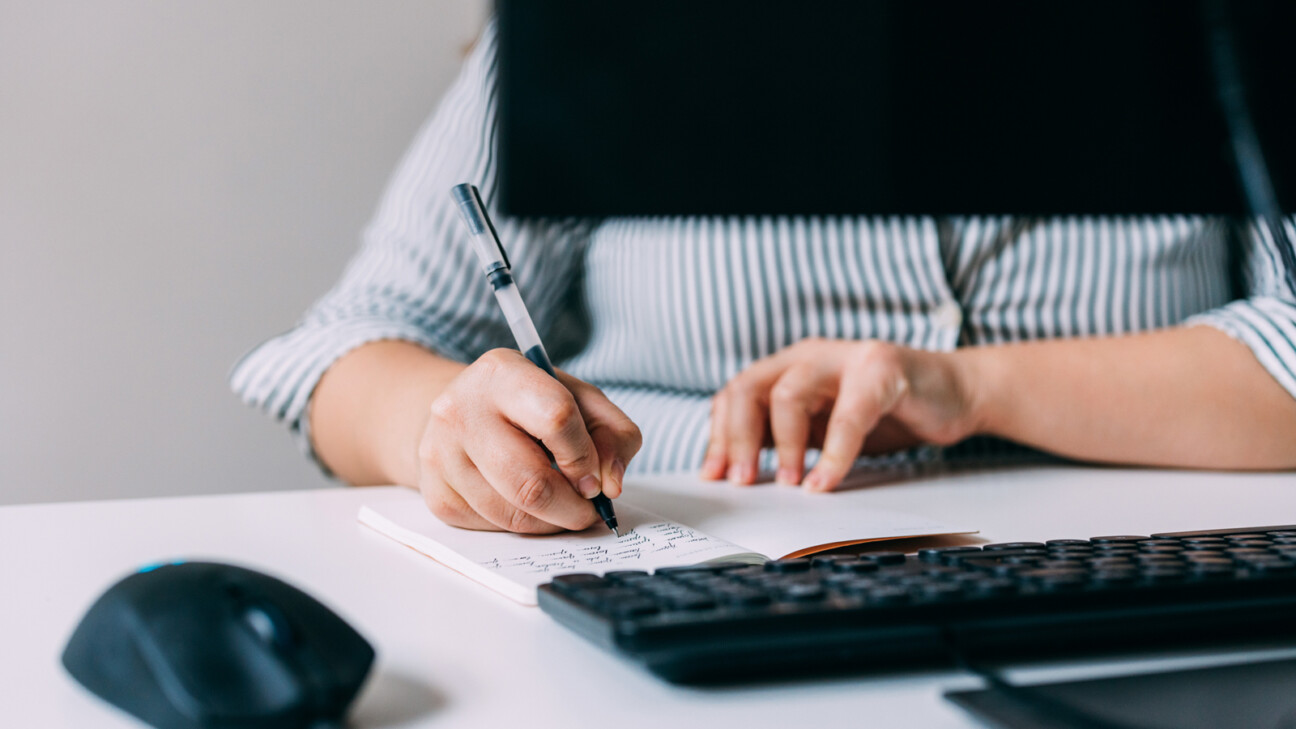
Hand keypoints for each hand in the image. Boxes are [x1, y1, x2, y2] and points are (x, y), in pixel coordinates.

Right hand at [417, 349, 641, 532]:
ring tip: (562, 506)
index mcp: (502, 373)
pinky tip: (526, 505)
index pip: (556, 418)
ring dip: (551, 522)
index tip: (595, 476)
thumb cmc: (529, 404)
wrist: (462, 412)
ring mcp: (441, 454)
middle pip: (531, 482)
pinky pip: (491, 528)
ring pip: (512, 514)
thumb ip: (613, 434)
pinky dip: (522, 527)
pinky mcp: (436, 493)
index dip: (585, 457)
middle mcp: (460, 410)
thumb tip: (611, 484)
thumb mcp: (580, 399)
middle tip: (588, 508)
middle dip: (572, 507)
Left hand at [700, 338, 981, 491]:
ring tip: (789, 484)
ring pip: (789, 395)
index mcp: (787, 367)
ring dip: (784, 446)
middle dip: (738, 439)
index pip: (735, 396)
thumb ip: (787, 440)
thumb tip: (740, 475)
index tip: (713, 478)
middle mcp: (808, 356)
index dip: (719, 437)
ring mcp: (844, 358)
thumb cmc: (885, 411)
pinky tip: (824, 483)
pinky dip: (834, 454)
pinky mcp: (883, 370)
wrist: (955, 392)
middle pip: (750, 390)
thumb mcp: (823, 427)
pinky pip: (848, 416)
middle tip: (741, 482)